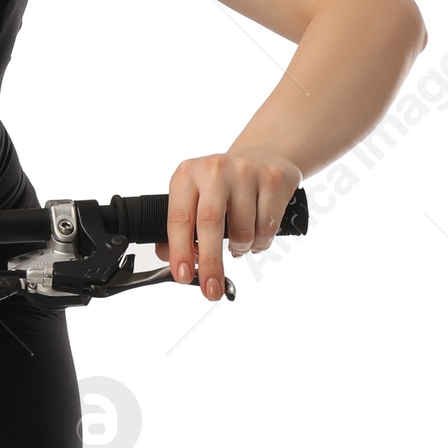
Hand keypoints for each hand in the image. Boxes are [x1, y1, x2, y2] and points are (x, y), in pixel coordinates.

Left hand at [154, 152, 303, 299]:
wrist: (263, 158)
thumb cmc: (223, 188)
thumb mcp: (194, 198)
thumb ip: (180, 230)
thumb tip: (174, 264)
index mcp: (186, 175)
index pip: (179, 218)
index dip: (180, 251)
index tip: (183, 276)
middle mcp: (214, 169)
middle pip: (210, 224)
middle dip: (211, 263)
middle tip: (211, 289)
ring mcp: (246, 171)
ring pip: (242, 231)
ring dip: (240, 249)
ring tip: (239, 242)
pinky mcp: (273, 180)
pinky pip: (267, 228)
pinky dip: (261, 242)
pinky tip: (257, 233)